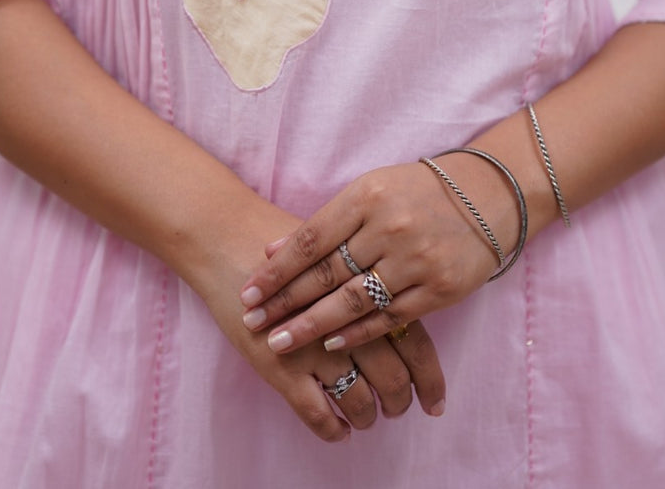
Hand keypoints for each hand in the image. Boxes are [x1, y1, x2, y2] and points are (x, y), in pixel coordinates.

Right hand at [188, 196, 446, 440]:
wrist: (228, 235)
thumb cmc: (287, 239)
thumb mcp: (338, 248)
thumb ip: (372, 277)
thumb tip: (407, 307)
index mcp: (368, 288)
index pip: (414, 343)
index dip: (428, 378)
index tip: (435, 404)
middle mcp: (346, 319)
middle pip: (391, 376)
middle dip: (398, 401)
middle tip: (398, 409)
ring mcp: (314, 344)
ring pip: (358, 398)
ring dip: (367, 416)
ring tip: (368, 419)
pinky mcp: (280, 365)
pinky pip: (316, 412)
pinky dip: (331, 428)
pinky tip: (338, 430)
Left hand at [238, 159, 518, 354]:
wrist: (487, 195)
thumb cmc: (415, 192)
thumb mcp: (369, 192)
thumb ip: (325, 223)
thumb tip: (272, 251)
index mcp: (367, 197)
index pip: (310, 240)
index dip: (276, 271)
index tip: (247, 294)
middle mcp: (390, 228)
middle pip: (326, 274)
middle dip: (284, 303)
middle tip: (252, 324)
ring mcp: (416, 260)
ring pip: (353, 302)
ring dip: (312, 326)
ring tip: (280, 343)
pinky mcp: (439, 289)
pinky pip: (390, 318)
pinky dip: (357, 334)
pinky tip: (332, 345)